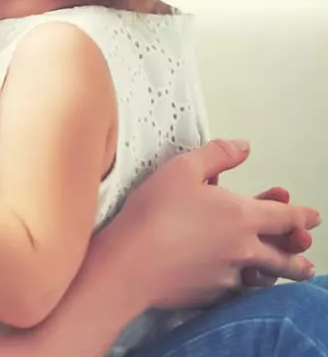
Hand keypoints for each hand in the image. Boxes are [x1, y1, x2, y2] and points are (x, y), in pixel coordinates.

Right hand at [97, 139, 319, 310]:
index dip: (302, 215)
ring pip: (266, 277)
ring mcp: (230, 275)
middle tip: (307, 255)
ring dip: (283, 273)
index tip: (313, 217)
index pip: (285, 217)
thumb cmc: (154, 212)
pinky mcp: (211, 294)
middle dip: (299, 254)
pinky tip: (244, 284)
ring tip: (294, 273)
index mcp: (243, 216)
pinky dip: (246, 285)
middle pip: (284, 255)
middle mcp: (245, 249)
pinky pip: (238, 290)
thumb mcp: (181, 169)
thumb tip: (244, 146)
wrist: (131, 264)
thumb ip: (216, 154)